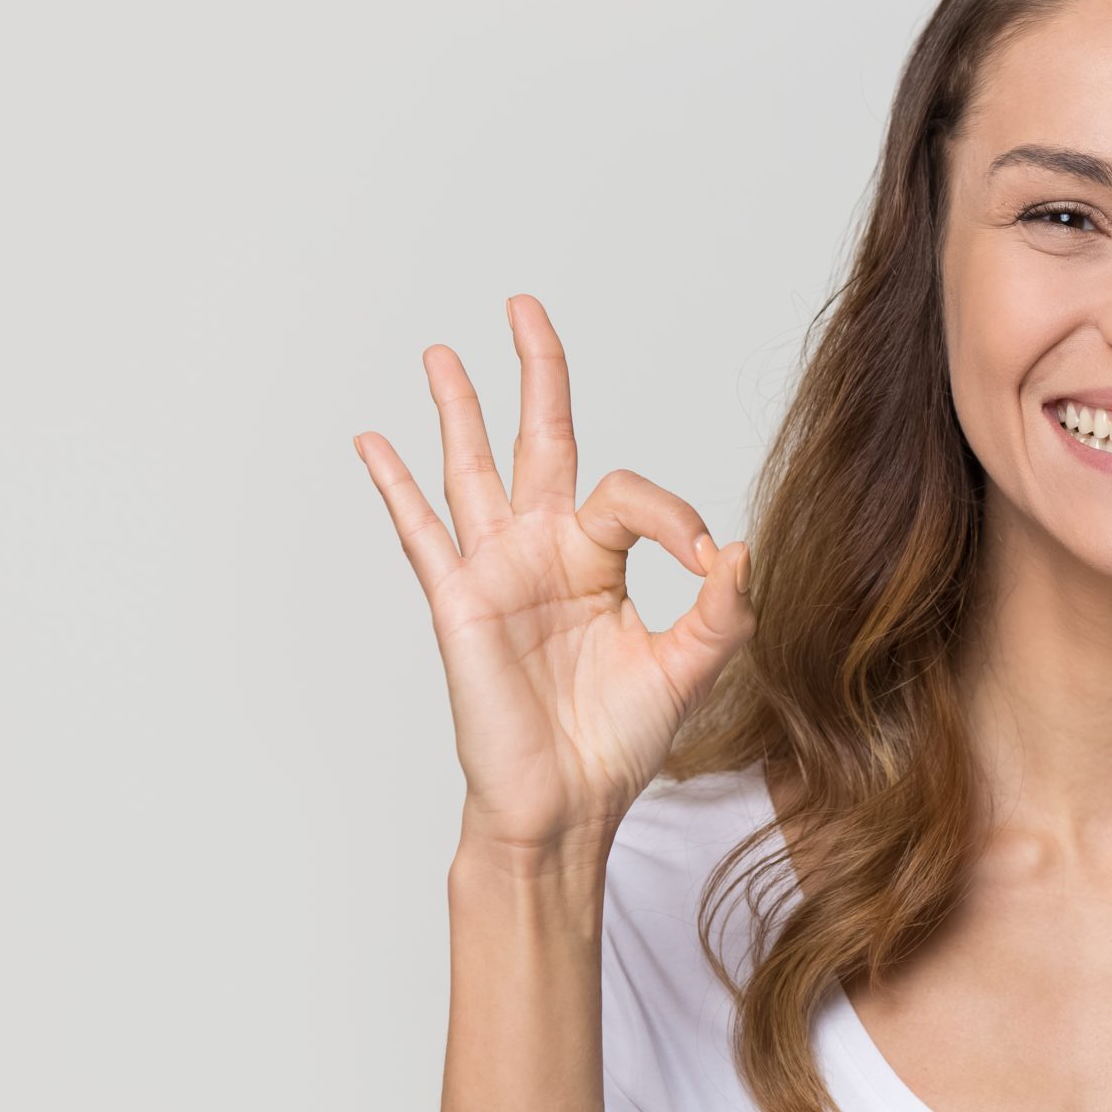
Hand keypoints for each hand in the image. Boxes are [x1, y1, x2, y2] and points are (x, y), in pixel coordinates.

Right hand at [354, 294, 756, 855]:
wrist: (566, 805)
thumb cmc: (617, 742)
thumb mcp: (689, 668)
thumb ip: (722, 609)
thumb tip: (738, 549)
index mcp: (599, 560)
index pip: (632, 495)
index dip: (672, 515)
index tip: (705, 560)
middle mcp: (545, 553)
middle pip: (541, 440)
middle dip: (536, 372)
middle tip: (524, 306)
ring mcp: (497, 571)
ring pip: (474, 469)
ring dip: (459, 409)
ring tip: (442, 351)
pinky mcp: (460, 602)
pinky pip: (422, 534)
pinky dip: (396, 486)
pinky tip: (373, 441)